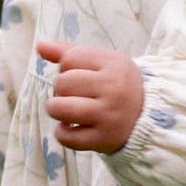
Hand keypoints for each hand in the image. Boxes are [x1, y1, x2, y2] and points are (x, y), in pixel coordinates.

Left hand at [38, 38, 143, 154]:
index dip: (67, 68)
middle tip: (75, 96)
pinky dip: (62, 133)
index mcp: (115, 64)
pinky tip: (72, 128)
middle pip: (62, 83)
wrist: (146, 117)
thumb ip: (70, 52)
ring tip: (67, 111)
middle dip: (60, 90)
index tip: (81, 77)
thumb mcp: (102, 62)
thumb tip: (40, 46)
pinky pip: (66, 137)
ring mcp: (109, 116)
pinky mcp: (104, 139)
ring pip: (59, 108)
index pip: (69, 59)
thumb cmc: (116, 85)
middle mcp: (114, 89)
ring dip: (56, 110)